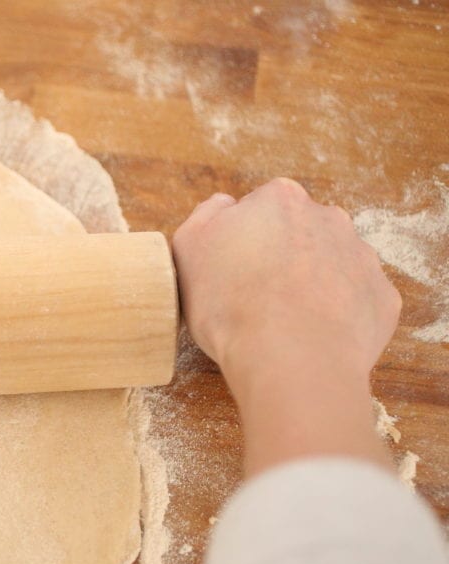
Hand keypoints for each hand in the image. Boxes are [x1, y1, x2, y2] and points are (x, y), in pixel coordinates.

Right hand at [172, 179, 401, 475]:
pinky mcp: (382, 297)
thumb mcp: (188, 249)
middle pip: (300, 233)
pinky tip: (313, 335)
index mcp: (280, 200)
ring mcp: (362, 257)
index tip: (232, 270)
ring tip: (285, 322)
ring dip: (312, 284)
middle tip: (256, 297)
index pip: (259, 209)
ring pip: (331, 265)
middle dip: (282, 257)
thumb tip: (224, 205)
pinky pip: (356, 300)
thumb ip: (205, 216)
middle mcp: (329, 218)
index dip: (242, 240)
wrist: (290, 358)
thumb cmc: (231, 303)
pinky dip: (338, 315)